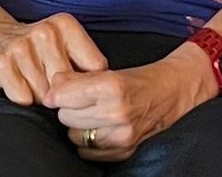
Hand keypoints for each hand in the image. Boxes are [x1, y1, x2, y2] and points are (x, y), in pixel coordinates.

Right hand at [0, 13, 106, 106]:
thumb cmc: (35, 49)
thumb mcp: (63, 45)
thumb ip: (84, 64)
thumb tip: (106, 93)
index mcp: (65, 24)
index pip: (95, 68)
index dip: (88, 84)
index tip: (81, 87)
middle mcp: (45, 31)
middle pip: (69, 86)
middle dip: (62, 95)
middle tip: (49, 84)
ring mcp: (21, 46)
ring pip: (45, 95)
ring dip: (39, 97)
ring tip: (31, 82)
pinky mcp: (1, 62)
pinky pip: (22, 97)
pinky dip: (21, 99)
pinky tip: (17, 85)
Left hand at [47, 41, 216, 162]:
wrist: (172, 93)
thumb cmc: (138, 79)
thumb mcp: (109, 70)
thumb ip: (77, 79)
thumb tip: (50, 90)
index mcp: (112, 86)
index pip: (64, 94)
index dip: (57, 91)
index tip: (57, 89)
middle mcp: (117, 113)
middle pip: (65, 116)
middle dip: (68, 107)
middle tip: (80, 99)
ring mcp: (121, 136)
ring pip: (74, 135)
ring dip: (77, 125)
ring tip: (91, 113)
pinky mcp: (123, 152)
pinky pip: (87, 152)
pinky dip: (87, 141)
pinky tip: (99, 128)